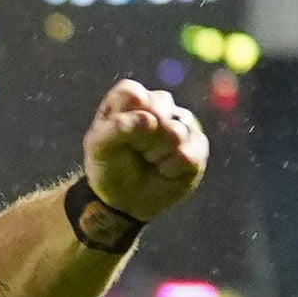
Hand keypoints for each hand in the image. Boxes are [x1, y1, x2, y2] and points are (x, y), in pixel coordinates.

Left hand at [82, 81, 208, 223]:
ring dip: (156, 155)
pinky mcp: (198, 144)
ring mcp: (181, 122)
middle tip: (135, 151)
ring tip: (149, 160)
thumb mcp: (99, 148)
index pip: (134, 95)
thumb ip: (117, 127)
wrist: (125, 201)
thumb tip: (149, 120)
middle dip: (143, 139)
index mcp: (130, 97)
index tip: (117, 138)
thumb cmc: (109, 167)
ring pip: (175, 133)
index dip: (125, 121)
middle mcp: (158, 104)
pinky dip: (170, 169)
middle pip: (159, 110)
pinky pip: (188, 155)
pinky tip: (164, 170)